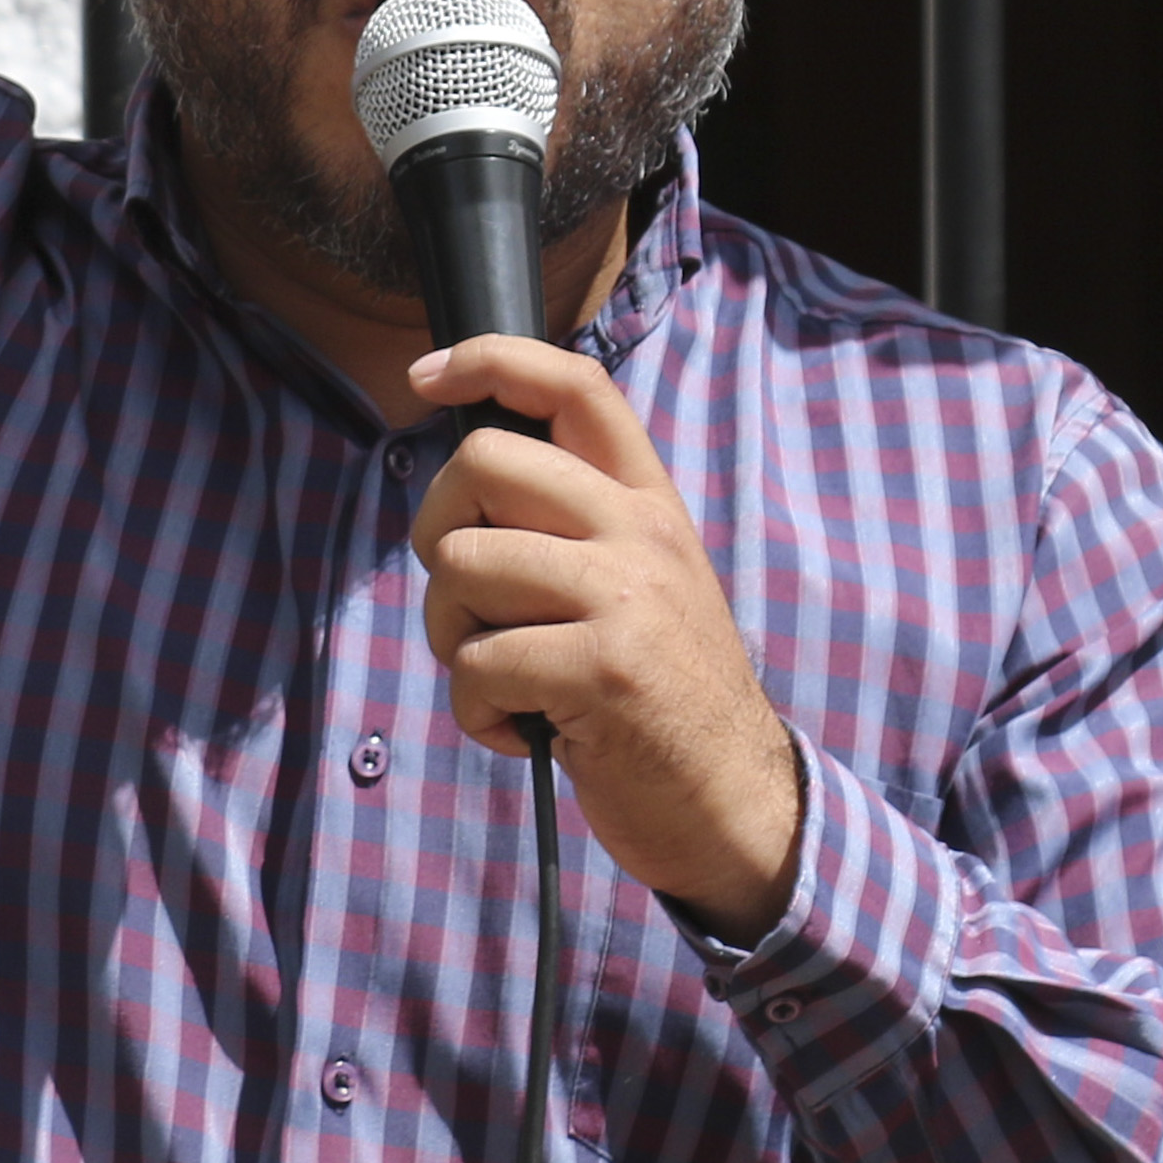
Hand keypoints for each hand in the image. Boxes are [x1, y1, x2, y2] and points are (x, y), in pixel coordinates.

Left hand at [409, 338, 809, 943]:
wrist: (735, 802)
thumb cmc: (662, 696)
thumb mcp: (643, 584)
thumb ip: (575, 524)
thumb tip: (465, 479)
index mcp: (649, 501)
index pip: (573, 385)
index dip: (488, 360)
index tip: (427, 376)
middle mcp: (640, 532)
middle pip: (483, 464)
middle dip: (438, 532)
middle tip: (471, 599)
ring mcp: (625, 598)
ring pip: (462, 566)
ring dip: (452, 635)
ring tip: (502, 678)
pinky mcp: (601, 670)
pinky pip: (476, 662)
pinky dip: (476, 711)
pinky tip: (525, 732)